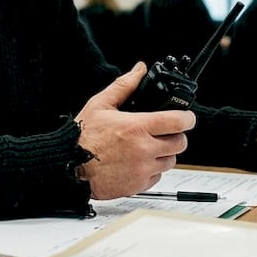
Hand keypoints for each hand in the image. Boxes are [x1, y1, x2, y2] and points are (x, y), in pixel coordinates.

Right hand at [75, 63, 195, 199]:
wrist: (68, 166)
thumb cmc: (81, 137)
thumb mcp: (100, 104)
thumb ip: (124, 86)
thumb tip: (139, 70)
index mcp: (136, 127)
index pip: (179, 121)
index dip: (187, 117)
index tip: (185, 117)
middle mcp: (143, 149)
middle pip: (180, 142)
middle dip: (175, 135)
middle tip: (163, 132)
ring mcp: (142, 169)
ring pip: (171, 161)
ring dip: (165, 153)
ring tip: (148, 147)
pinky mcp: (138, 185)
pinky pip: (158, 177)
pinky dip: (152, 170)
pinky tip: (139, 162)